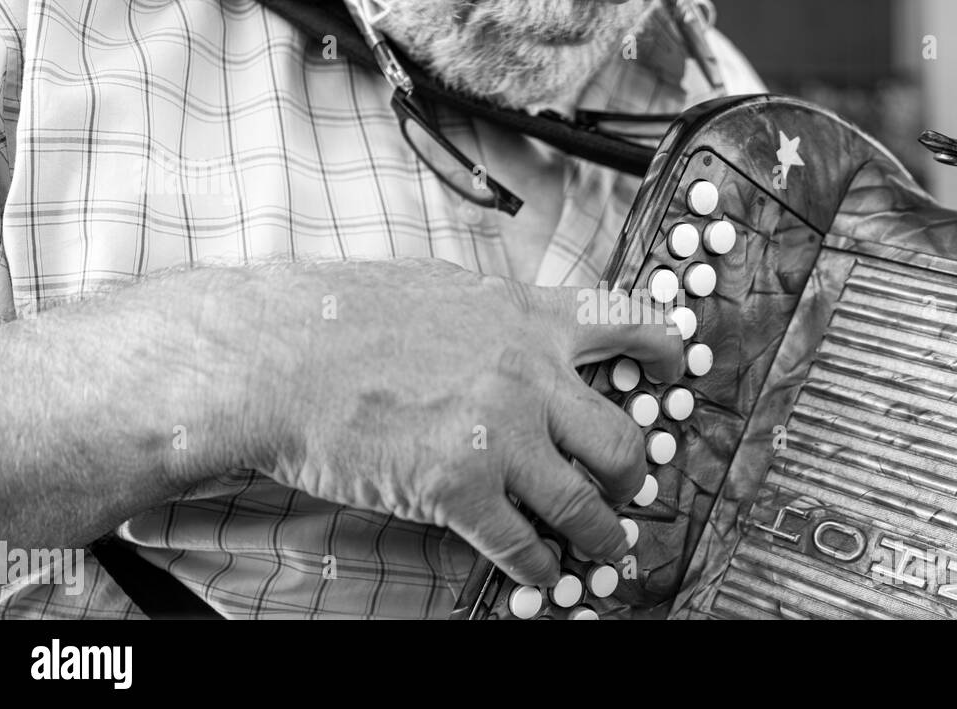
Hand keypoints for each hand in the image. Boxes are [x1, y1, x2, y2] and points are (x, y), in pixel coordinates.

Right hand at [257, 259, 682, 586]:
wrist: (279, 354)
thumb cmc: (346, 315)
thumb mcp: (444, 288)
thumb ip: (500, 313)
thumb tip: (526, 328)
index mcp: (528, 318)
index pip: (631, 323)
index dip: (667, 350)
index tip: (676, 368)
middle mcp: (529, 376)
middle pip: (623, 438)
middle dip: (633, 473)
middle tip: (628, 487)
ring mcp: (499, 436)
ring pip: (586, 503)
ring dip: (603, 535)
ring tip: (606, 548)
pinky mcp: (459, 490)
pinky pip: (523, 546)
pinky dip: (541, 568)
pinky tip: (542, 575)